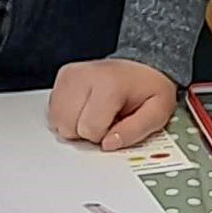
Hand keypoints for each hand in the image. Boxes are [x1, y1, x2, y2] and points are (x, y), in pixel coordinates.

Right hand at [50, 58, 181, 150]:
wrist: (140, 68)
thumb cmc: (147, 89)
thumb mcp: (157, 112)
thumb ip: (135, 131)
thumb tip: (109, 144)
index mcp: (109, 84)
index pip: (90, 130)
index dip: (104, 136)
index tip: (116, 124)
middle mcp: (85, 75)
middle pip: (69, 128)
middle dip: (88, 132)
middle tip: (106, 118)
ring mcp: (71, 75)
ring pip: (57, 122)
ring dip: (75, 125)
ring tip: (95, 113)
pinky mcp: (63, 77)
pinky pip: (53, 113)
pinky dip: (68, 117)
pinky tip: (85, 108)